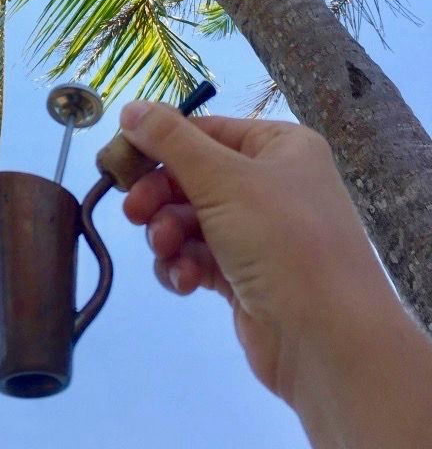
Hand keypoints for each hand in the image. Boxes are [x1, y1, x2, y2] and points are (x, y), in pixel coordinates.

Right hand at [120, 102, 395, 402]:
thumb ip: (170, 141)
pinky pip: (200, 257)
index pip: (206, 131)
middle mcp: (274, 184)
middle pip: (193, 177)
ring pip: (191, 220)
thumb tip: (129, 106)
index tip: (118, 162)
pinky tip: (183, 281)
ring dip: (169, 234)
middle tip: (134, 212)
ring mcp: (262, 233)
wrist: (330, 342)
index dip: (160, 144)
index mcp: (280, 147)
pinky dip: (184, 266)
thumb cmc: (282, 240)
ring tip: (165, 250)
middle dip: (160, 196)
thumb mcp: (223, 179)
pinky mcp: (248, 277)